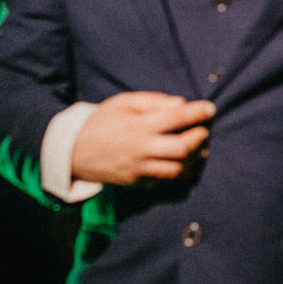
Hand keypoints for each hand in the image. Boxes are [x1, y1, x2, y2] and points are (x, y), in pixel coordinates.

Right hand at [70, 91, 213, 184]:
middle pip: (181, 148)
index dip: (197, 112)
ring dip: (193, 160)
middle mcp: (141, 148)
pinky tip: (185, 165)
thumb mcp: (123, 102)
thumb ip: (153, 101)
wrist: (72, 151)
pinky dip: (179, 174)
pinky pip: (165, 182)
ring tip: (200, 150)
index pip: (175, 117)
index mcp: (138, 125)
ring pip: (176, 169)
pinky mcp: (136, 182)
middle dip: (199, 138)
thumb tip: (180, 103)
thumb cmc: (100, 121)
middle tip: (204, 131)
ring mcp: (139, 168)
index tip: (210, 109)